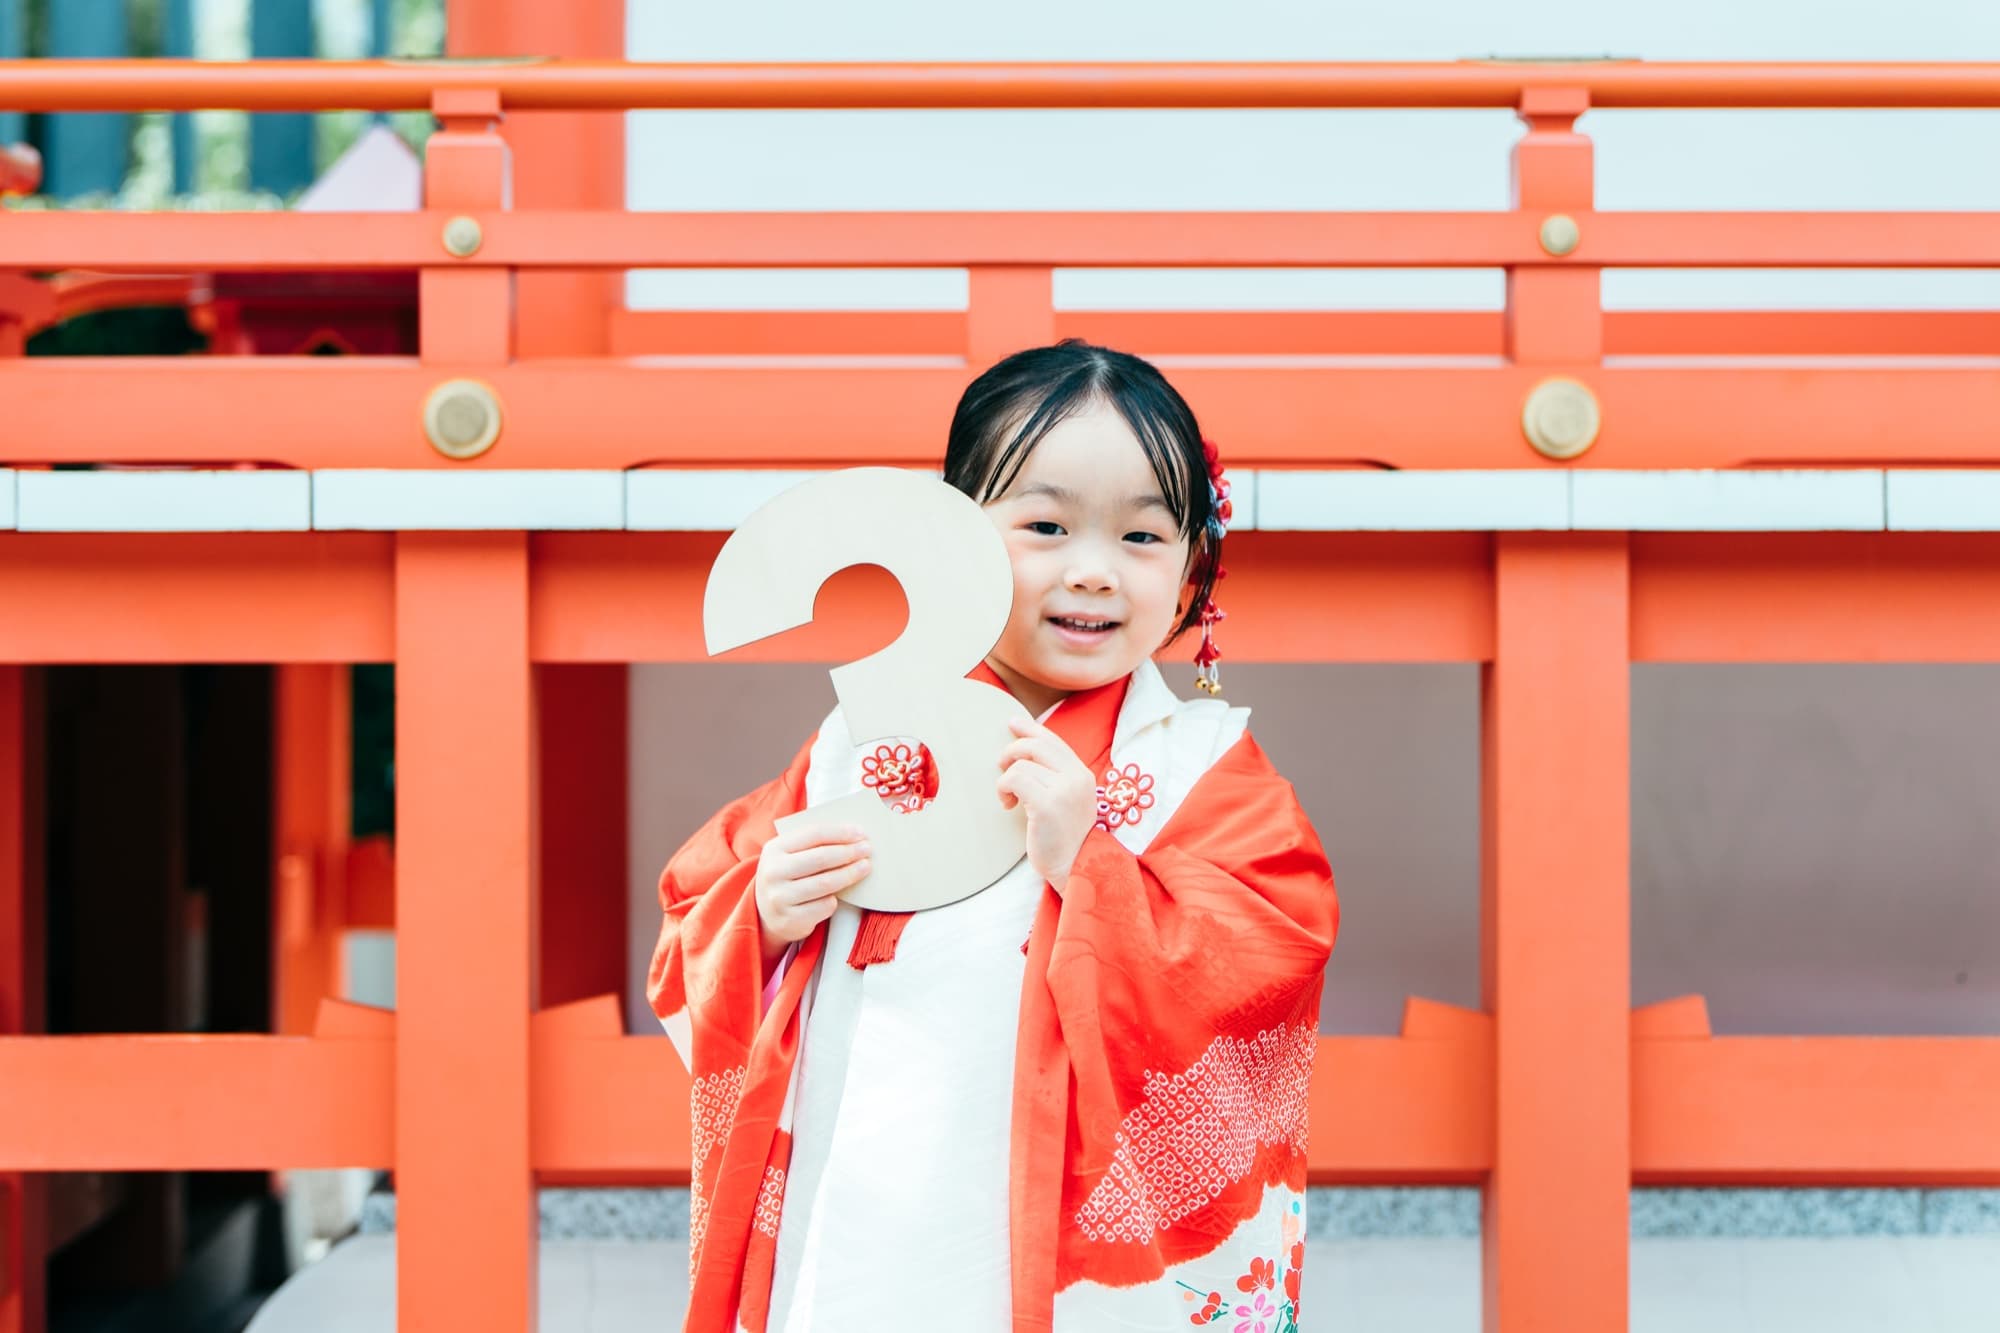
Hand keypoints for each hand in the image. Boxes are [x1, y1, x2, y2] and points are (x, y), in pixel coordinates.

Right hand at [755, 823, 870, 966]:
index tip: (861, 833)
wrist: (767, 914)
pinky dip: (835, 899)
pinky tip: (838, 895)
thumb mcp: (789, 855)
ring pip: (825, 883)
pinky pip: (824, 906)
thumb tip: (853, 835)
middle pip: (821, 858)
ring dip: (850, 874)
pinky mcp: (790, 920)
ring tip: (865, 867)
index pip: (813, 834)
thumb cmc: (788, 877)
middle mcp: (773, 872)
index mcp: (774, 849)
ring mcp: (779, 898)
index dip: (840, 833)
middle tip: (867, 850)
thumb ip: (813, 843)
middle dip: (848, 852)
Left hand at [996, 715, 1097, 892]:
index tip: (1013, 723)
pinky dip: (1004, 789)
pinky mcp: (1047, 804)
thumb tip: (1024, 754)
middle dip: (1012, 750)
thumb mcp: (1067, 802)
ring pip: (1022, 764)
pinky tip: (1008, 806)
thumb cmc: (1067, 841)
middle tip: (1000, 765)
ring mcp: (1064, 790)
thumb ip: (1055, 779)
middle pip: (1036, 745)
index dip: (1031, 729)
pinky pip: (1015, 779)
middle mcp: (1077, 778)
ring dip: (1006, 779)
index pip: (1054, 741)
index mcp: (1083, 775)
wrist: (1078, 870)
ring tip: (1008, 798)